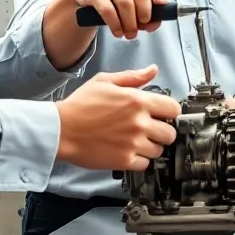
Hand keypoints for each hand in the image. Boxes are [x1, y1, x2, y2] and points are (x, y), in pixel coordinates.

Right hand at [55, 65, 180, 170]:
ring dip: (152, 147)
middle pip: (170, 133)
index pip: (174, 109)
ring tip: (138, 142)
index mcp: (138, 101)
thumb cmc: (80, 105)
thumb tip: (153, 70)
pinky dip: (140, 160)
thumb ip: (133, 77)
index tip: (162, 115)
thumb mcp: (105, 81)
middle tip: (151, 131)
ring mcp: (133, 143)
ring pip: (159, 150)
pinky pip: (146, 164)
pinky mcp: (124, 160)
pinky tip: (130, 152)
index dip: (169, 112)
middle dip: (162, 131)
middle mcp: (139, 123)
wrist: (60, 129)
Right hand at [66, 0, 171, 39]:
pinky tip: (118, 32)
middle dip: (144, 15)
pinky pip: (108, 10)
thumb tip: (154, 24)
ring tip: (130, 34)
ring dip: (130, 23)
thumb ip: (149, 7)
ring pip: (125, 3)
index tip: (160, 12)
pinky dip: (115, 24)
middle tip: (142, 28)